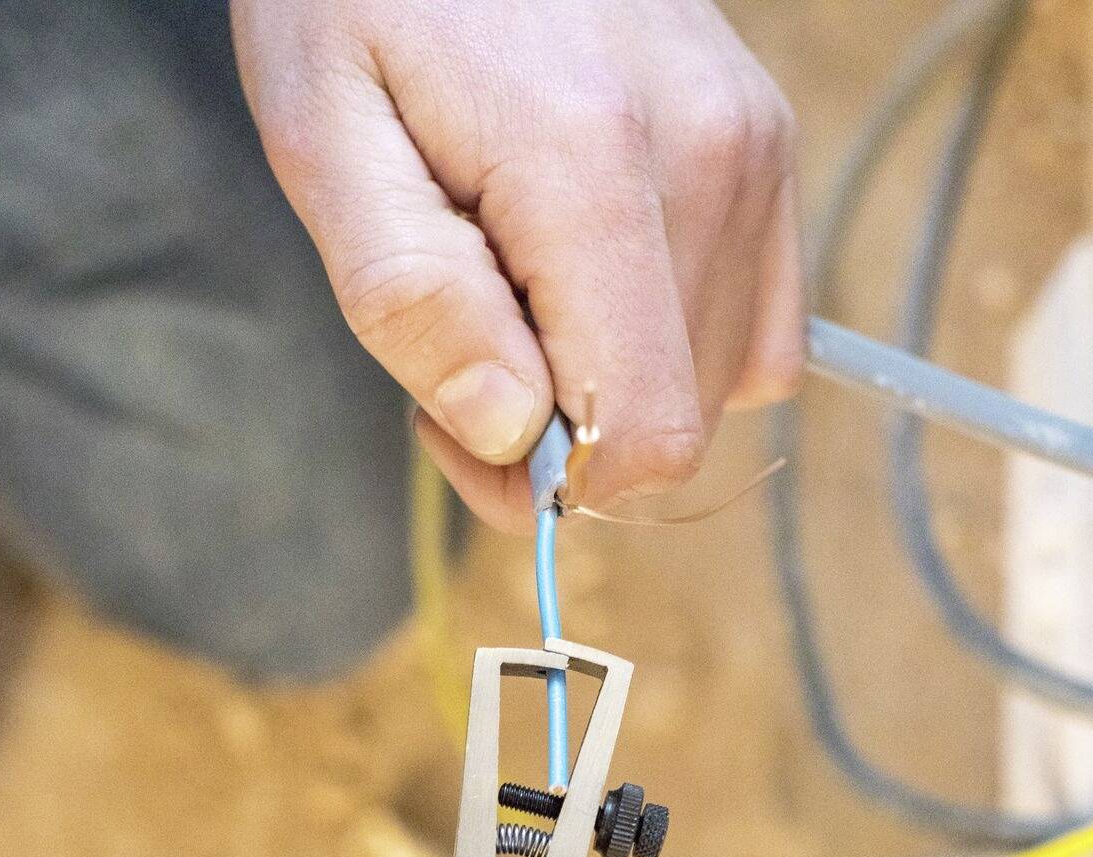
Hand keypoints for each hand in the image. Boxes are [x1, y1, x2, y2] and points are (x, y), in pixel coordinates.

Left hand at [232, 0, 801, 529]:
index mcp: (594, 169)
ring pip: (718, 386)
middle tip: (465, 346)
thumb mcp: (326, 137)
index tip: (456, 425)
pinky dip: (671, 341)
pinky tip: (585, 278)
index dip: (548, 483)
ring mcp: (752, 146)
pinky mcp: (766, 143)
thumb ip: (410, 297)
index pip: (640, 435)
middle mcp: (709, 158)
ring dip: (609, 385)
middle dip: (566, 437)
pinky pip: (756, 328)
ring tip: (515, 289)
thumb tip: (512, 434)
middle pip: (677, 425)